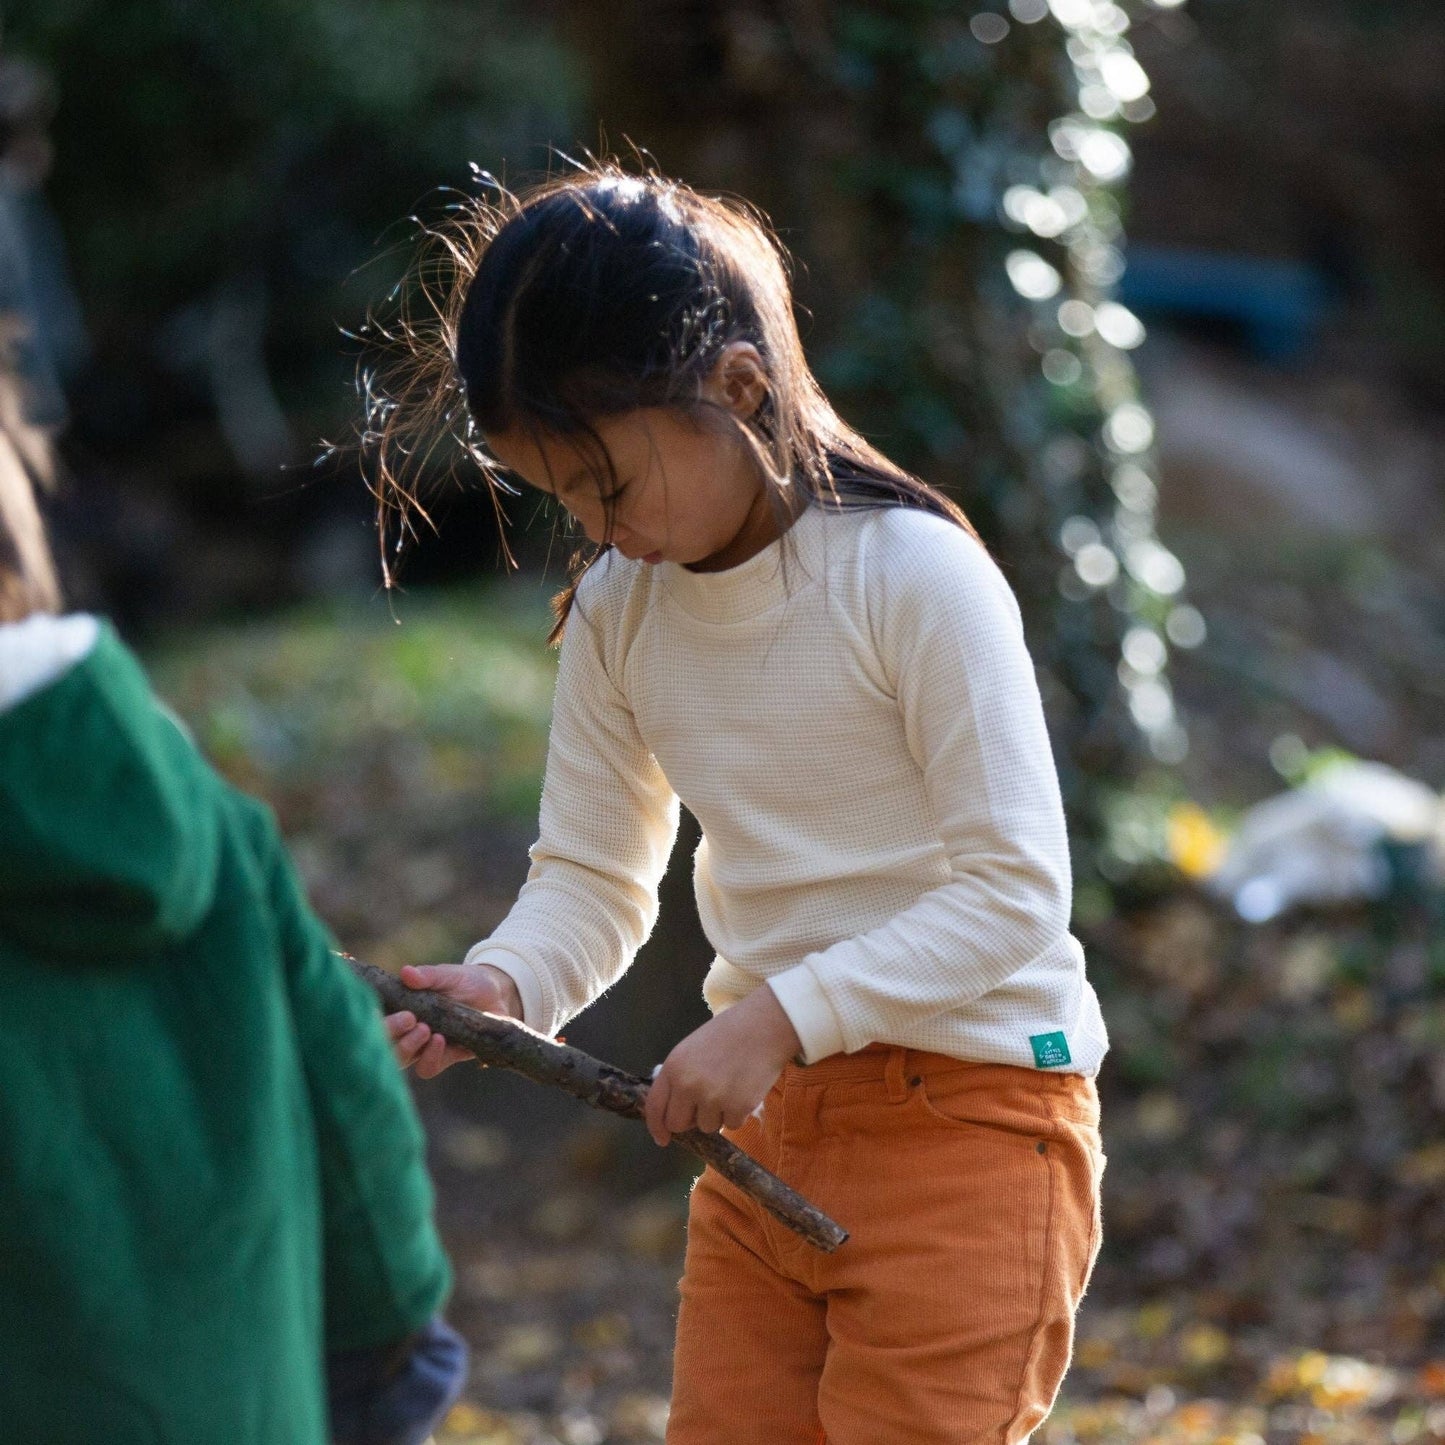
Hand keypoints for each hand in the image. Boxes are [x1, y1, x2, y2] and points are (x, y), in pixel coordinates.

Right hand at [385, 963, 523, 1079]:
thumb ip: (428, 975)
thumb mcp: (447, 975)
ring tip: (425, 1029)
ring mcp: (425, 1046)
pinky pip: (429, 1067)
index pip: (376, 1021)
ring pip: (403, 1060)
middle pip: (385, 1045)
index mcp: (401, 1009)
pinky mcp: (446, 1056)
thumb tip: (406, 972)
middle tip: (407, 1020)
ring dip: (409, 1048)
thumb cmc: (465, 981)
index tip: (376, 1010)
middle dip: (391, 1035)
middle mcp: (408, 1031)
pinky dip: (431, 1057)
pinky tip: (440, 1040)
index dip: (371, 1021)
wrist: (496, 993)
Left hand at [643, 985, 801, 1146]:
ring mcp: (712, 1099)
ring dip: (717, 1115)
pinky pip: (731, 1125)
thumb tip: (674, 1105)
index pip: (655, 1107)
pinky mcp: (737, 1108)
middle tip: (705, 1106)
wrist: (764, 1026)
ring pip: (707, 1126)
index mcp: (673, 1067)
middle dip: (690, 1120)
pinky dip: (737, 1113)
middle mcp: (688, 1086)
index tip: (662, 1138)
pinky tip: (744, 1089)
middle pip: (678, 1124)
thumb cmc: (729, 1033)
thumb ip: (679, 1076)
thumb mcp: (692, 1048)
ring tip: (730, 1087)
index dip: (657, 1126)